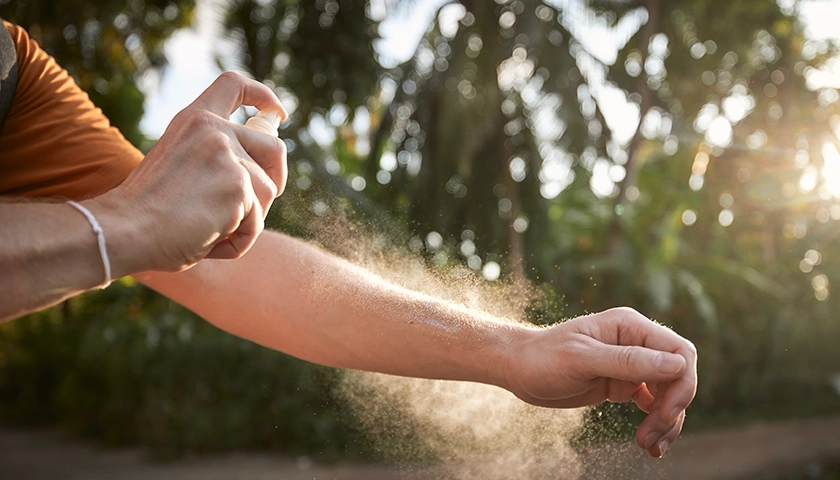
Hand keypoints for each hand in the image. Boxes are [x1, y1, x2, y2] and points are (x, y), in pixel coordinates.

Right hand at [89, 72, 287, 273]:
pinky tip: (208, 242)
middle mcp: (214, 131)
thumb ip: (212, 157)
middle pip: (274, 148)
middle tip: (261, 203)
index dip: (263, 97)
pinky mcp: (239, 187)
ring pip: (268, 192)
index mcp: (194, 120)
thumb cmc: (145, 211)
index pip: (234, 85)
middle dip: (277, 177)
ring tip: (209, 231)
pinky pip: (256, 222)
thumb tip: (260, 172)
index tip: (276, 113)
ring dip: (247, 220)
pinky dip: (238, 241)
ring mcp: (229, 157)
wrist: (124, 230)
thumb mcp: (179, 165)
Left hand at [504, 307, 696, 457]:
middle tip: (653, 436)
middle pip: (679, 375)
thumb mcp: (582, 359)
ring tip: (649, 446)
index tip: (666, 414)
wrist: (518, 369)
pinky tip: (649, 443)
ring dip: (666, 422)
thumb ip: (628, 361)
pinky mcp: (624, 384)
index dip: (682, 384)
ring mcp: (631, 364)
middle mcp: (636, 342)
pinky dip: (656, 423)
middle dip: (673, 408)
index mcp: (630, 326)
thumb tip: (677, 366)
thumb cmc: (543, 357)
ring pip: (669, 393)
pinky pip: (653, 404)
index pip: (679, 352)